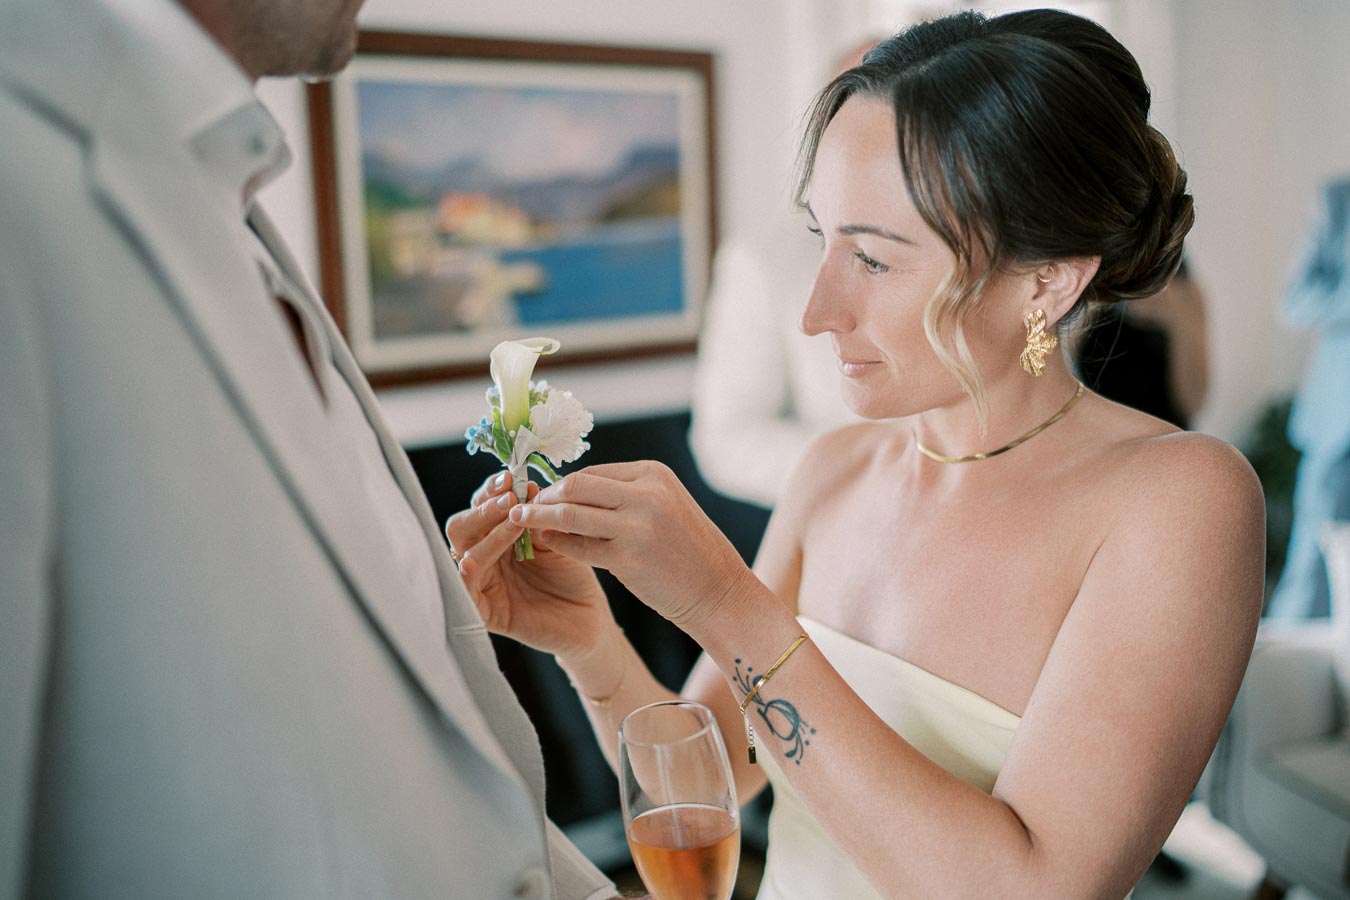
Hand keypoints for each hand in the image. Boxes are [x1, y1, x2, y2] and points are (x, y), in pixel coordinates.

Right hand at [445, 472, 614, 659]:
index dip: (491, 490)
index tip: (510, 478)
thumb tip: (526, 487)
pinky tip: (474, 559)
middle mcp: (485, 556)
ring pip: (465, 551)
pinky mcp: (485, 611)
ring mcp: (483, 583)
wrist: (589, 617)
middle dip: (484, 508)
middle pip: (464, 525)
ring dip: (487, 532)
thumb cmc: (572, 576)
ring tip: (513, 520)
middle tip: (510, 499)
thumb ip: (538, 517)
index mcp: (498, 535)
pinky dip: (468, 572)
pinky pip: (465, 590)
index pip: (482, 506)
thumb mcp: (557, 538)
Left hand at [509, 461, 757, 634]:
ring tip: (519, 521)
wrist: (720, 591)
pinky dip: (556, 544)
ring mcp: (638, 525)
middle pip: (577, 484)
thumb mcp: (664, 507)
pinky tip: (543, 545)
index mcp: (653, 474)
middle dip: (545, 496)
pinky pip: (579, 546)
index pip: (593, 472)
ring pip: (570, 513)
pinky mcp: (629, 558)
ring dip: (539, 517)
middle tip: (522, 506)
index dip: (562, 484)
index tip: (542, 496)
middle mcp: (646, 493)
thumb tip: (574, 492)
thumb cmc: (689, 552)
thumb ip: (625, 496)